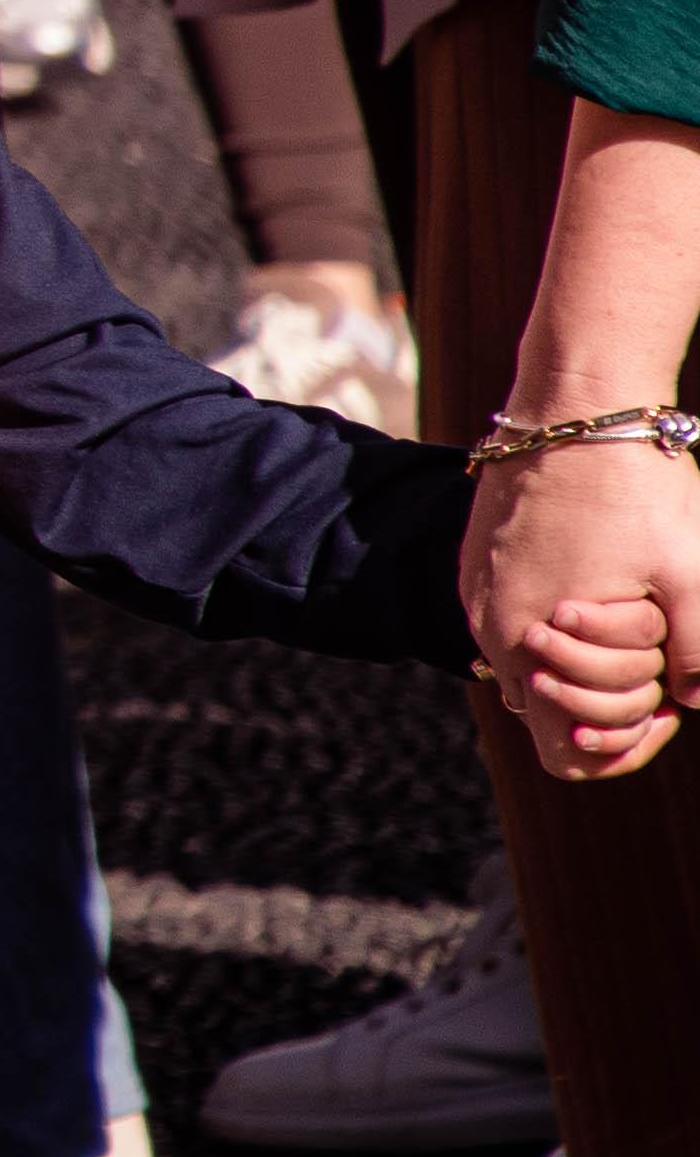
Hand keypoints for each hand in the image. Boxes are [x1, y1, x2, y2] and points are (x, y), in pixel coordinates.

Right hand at [470, 433, 699, 776]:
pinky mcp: (478, 560)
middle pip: (547, 710)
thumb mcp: (686, 577)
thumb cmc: (635, 489)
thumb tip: (692, 701)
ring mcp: (478, 589)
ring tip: (632, 608)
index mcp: (532, 641)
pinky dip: (559, 621)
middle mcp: (489, 624)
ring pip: (534, 662)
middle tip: (658, 651)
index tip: (666, 703)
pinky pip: (517, 618)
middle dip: (608, 696)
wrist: (576, 403)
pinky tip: (599, 580)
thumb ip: (695, 654)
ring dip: (583, 656)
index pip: (567, 752)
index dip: (626, 745)